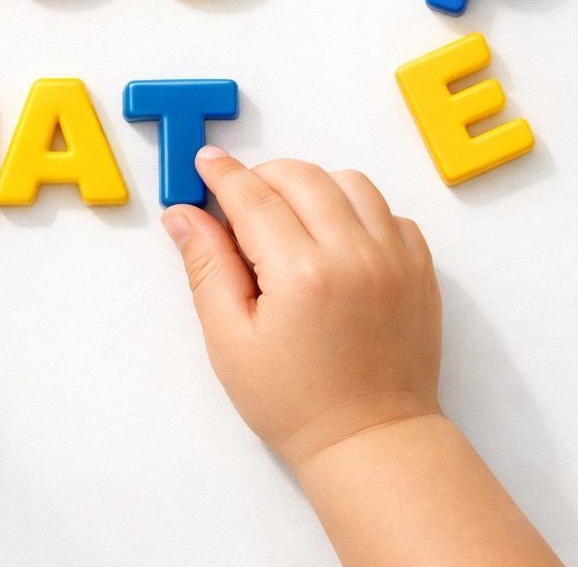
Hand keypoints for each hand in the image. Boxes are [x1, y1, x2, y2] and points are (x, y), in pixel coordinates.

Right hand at [161, 147, 440, 468]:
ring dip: (312, 185)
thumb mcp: (229, 340)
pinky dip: (356, 210)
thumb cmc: (294, 402)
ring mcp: (394, 259)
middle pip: (301, 176)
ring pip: (349, 182)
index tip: (206, 161)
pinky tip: (334, 239)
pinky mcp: (419, 269)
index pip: (253, 197)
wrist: (371, 441)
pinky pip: (387, 211)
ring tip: (289, 218)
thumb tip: (183, 215)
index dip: (224, 175)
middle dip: (262, 176)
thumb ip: (206, 267)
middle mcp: (353, 255)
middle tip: (241, 202)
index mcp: (301, 273)